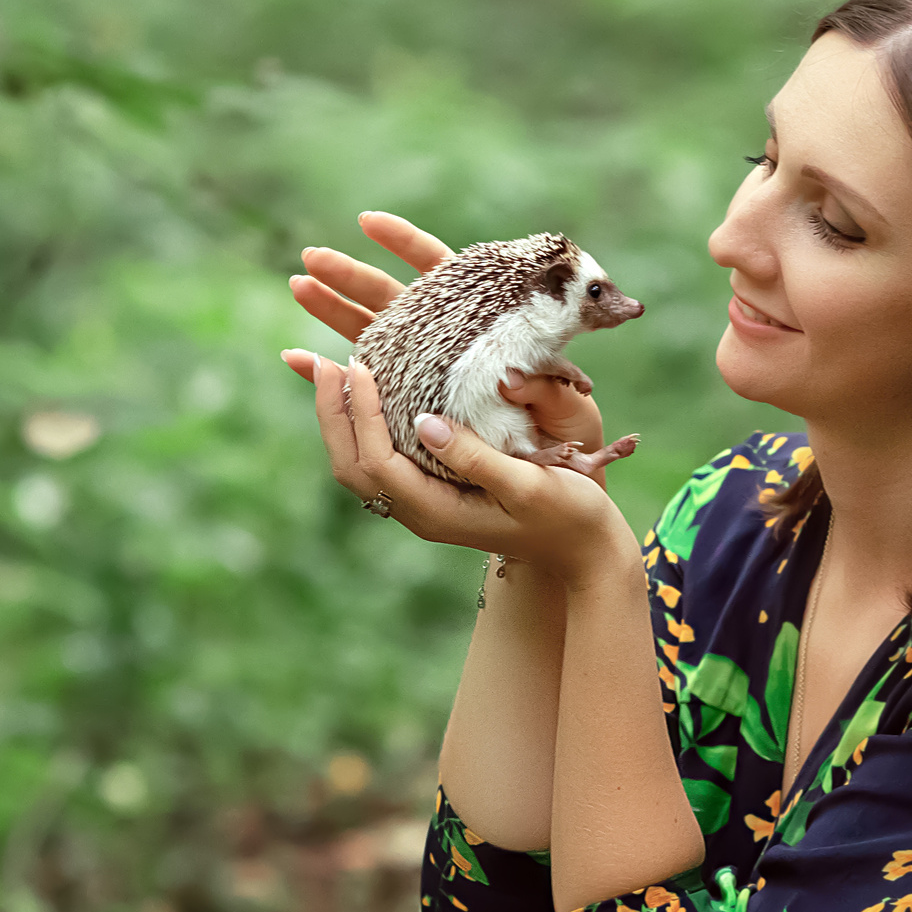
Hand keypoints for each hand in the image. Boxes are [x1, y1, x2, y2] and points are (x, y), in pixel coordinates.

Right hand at [283, 211, 608, 451]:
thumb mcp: (568, 413)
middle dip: (351, 276)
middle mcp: (454, 346)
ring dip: (334, 310)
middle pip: (394, 299)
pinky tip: (296, 360)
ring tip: (299, 286)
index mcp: (489, 329)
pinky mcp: (416, 409)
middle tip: (310, 259)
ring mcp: (430, 376)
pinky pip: (368, 386)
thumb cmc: (572, 441)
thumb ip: (545, 394)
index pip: (441, 273)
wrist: (564, 489)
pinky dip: (334, 375)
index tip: (368, 221)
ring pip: (373, 333)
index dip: (405, 244)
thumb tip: (510, 380)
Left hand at [291, 354, 638, 590]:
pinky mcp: (435, 492)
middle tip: (323, 362)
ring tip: (335, 370)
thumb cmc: (569, 516)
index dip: (361, 413)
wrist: (587, 550)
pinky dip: (366, 425)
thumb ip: (476, 457)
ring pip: (361, 464)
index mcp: (438, 513)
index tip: (359, 364)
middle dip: (334, 414)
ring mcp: (425, 505)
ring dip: (343, 419)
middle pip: (353, 465)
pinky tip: (370, 394)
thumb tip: (425, 423)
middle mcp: (422, 513)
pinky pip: (383, 459)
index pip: (377, 462)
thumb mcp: (529, 483)